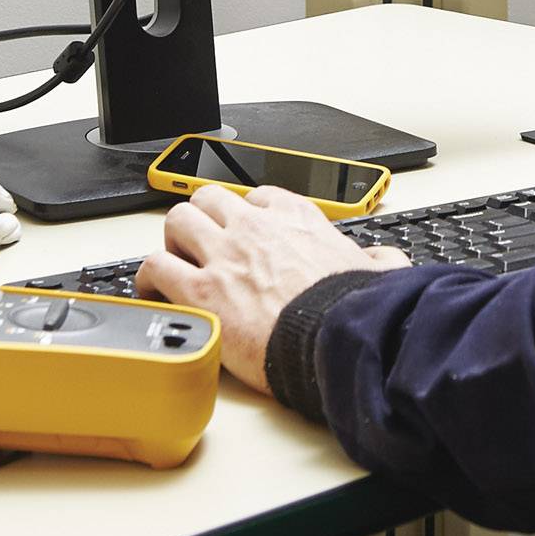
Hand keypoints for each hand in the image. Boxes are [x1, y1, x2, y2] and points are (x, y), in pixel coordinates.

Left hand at [134, 185, 408, 394]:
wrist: (337, 338)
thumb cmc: (353, 310)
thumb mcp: (378, 271)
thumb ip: (378, 260)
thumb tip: (386, 262)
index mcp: (295, 217)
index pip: (257, 197)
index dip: (245, 216)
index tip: (244, 232)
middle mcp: (255, 227)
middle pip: (210, 198)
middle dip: (203, 218)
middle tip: (202, 244)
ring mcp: (224, 255)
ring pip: (178, 220)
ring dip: (174, 240)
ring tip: (174, 261)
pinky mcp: (200, 290)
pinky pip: (156, 266)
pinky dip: (148, 277)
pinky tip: (152, 291)